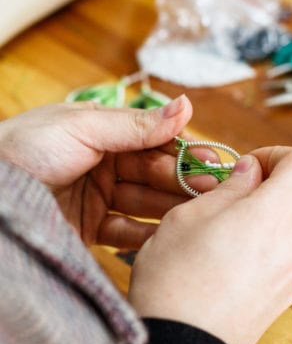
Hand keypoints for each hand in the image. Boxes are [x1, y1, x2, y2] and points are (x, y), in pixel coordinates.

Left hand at [0, 96, 200, 247]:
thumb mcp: (83, 127)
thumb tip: (186, 106)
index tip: (212, 160)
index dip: (183, 151)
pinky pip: (124, 232)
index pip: (153, 141)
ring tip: (200, 214)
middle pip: (153, 173)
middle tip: (213, 191)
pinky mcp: (88, 228)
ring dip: (171, 208)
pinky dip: (146, 235)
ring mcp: (97, 197)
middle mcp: (104, 164)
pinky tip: (171, 237)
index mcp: (103, 133)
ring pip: (144, 203)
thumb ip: (137, 125)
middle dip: (182, 181)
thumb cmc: (26, 147)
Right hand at [129, 146, 291, 343]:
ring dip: (264, 217)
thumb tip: (252, 172)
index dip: (278, 155)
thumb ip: (230, 187)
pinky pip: (284, 255)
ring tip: (223, 234)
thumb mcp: (189, 216)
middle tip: (227, 200)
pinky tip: (229, 263)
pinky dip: (265, 246)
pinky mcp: (286, 296)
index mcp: (272, 216)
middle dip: (267, 187)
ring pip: (290, 225)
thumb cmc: (175, 276)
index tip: (248, 169)